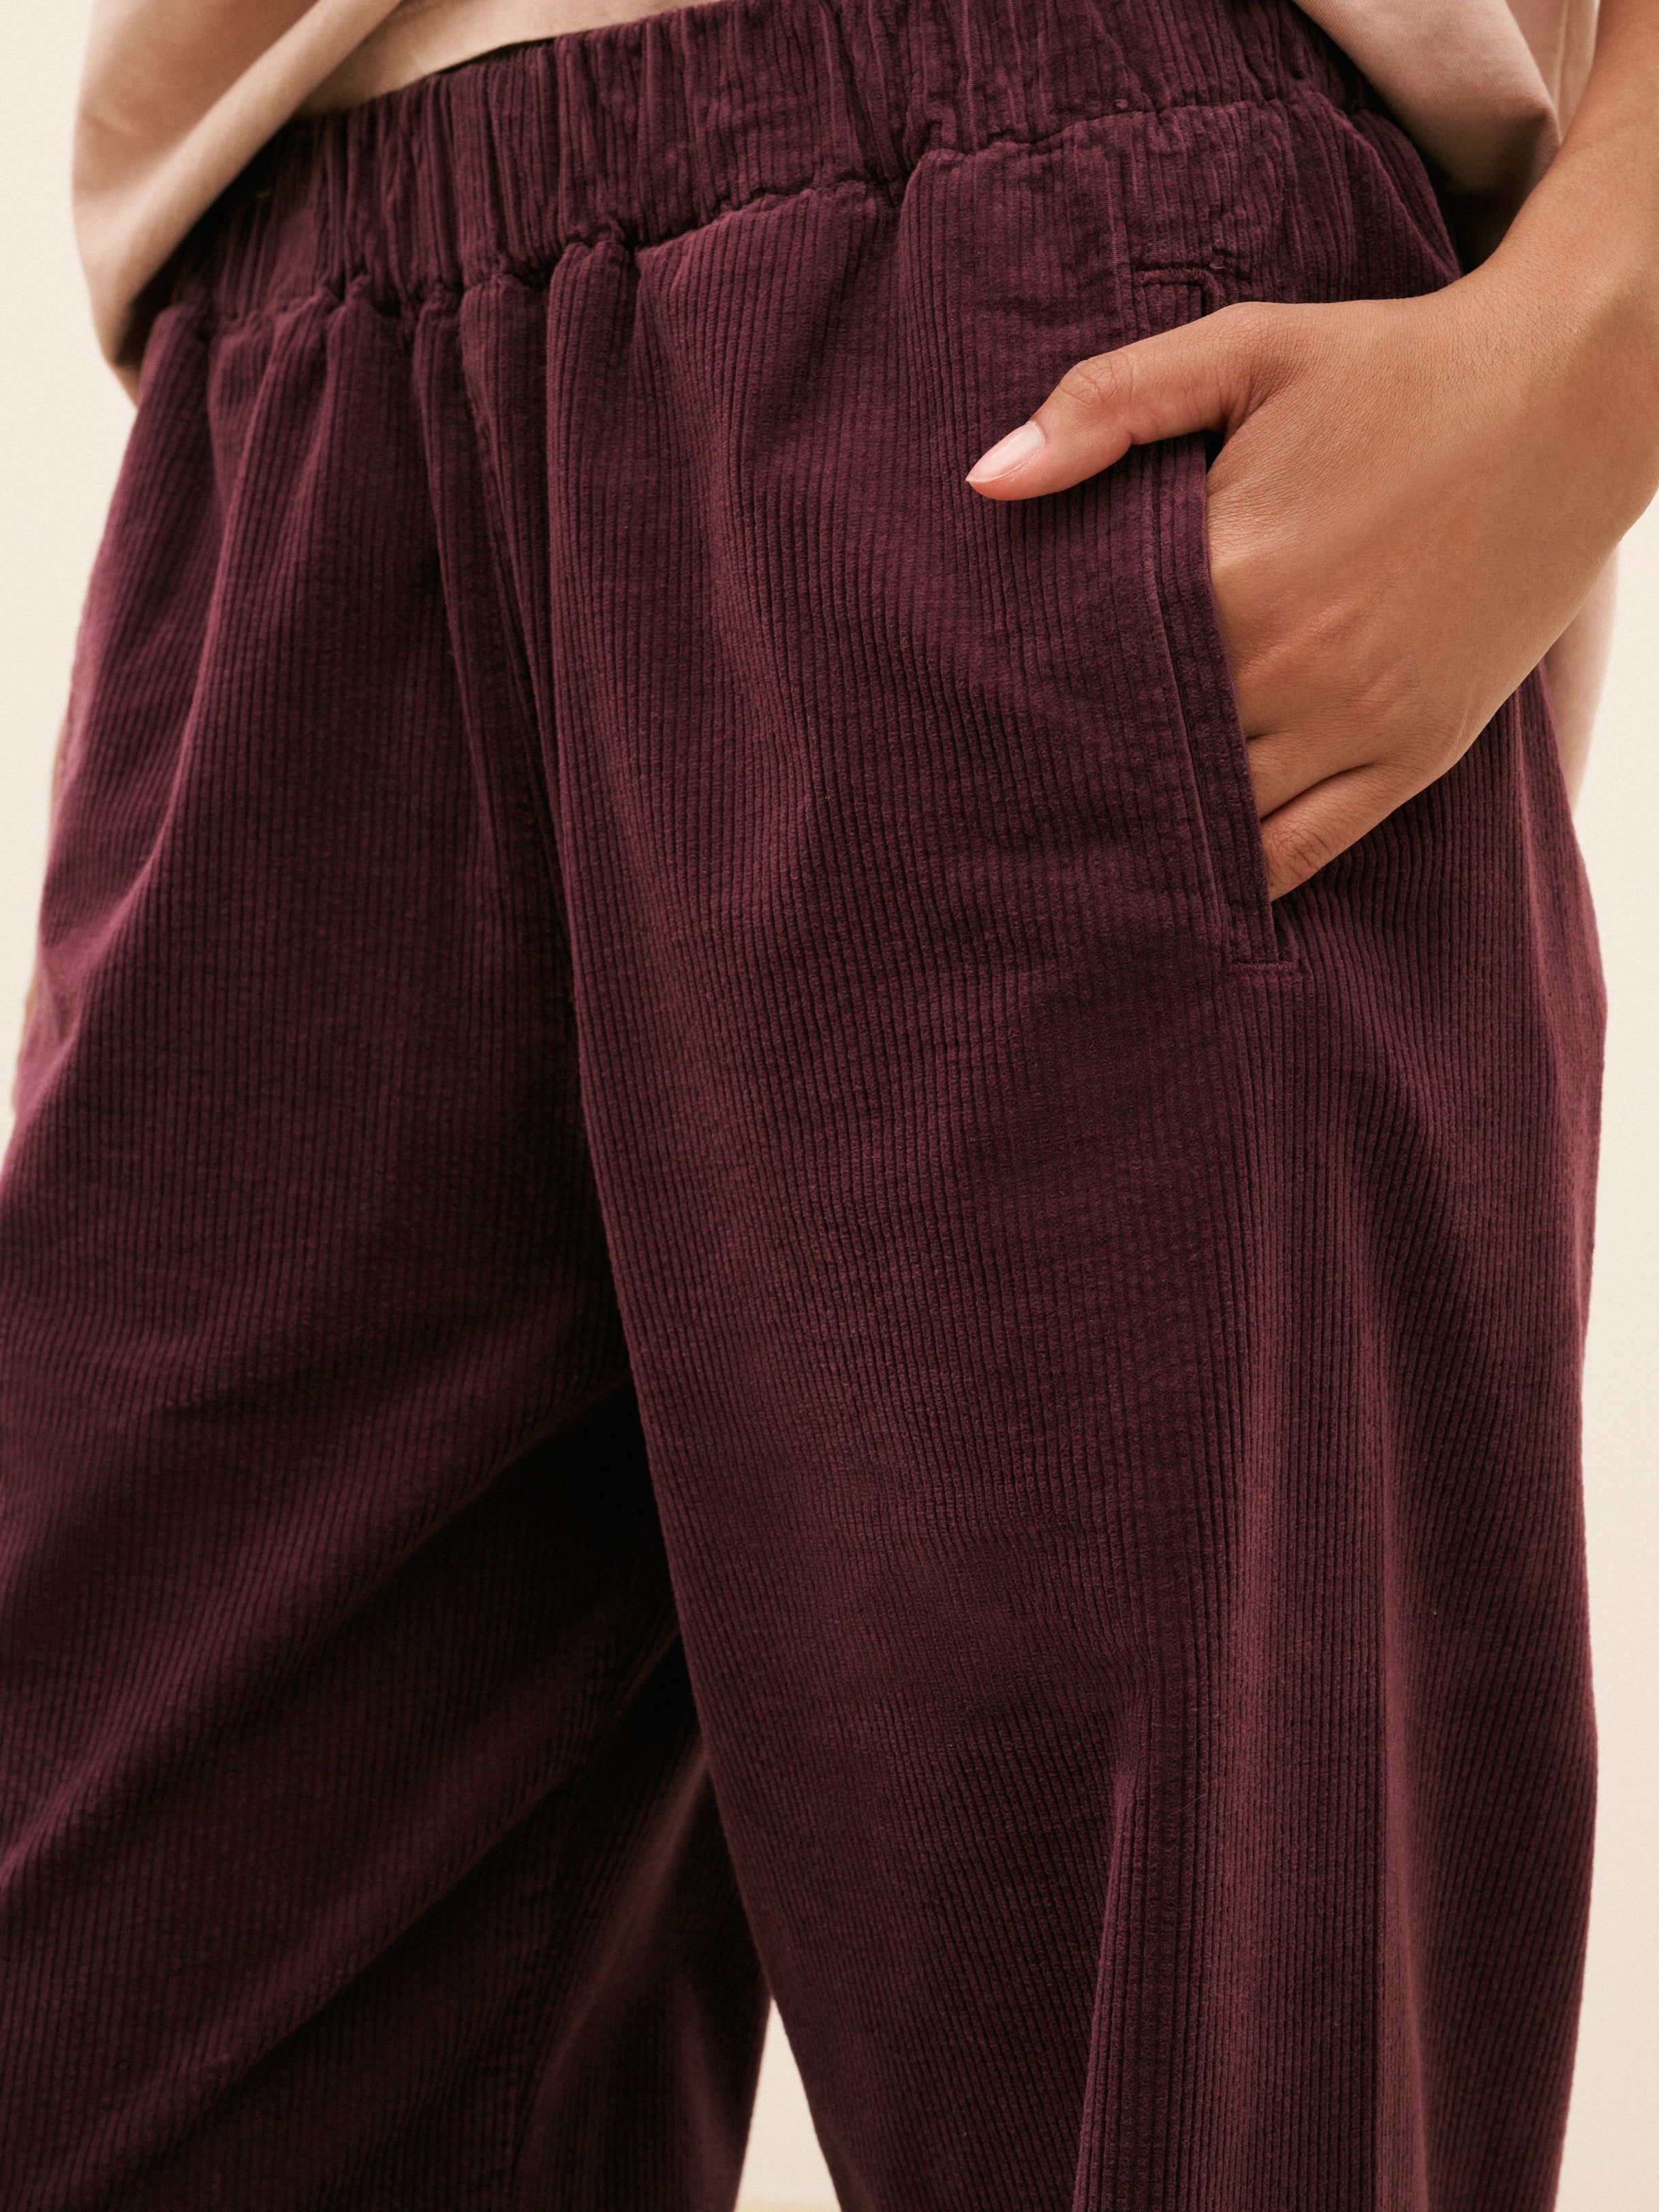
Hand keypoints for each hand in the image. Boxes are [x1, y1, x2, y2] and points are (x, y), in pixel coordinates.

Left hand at [965, 237, 1658, 899]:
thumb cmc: (1395, 365)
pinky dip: (1240, 874)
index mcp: (1234, 573)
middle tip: (1013, 791)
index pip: (1093, 671)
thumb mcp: (1246, 348)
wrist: (1573, 391)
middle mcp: (1291, 667)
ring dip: (1154, 831)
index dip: (1037, 694)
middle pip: (1146, 755)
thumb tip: (985, 480)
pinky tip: (1187, 873)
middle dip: (1084, 770)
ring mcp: (1357, 724)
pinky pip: (1302, 852)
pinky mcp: (1411, 756)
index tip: (988, 711)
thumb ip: (1108, 404)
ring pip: (1217, 822)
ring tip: (1087, 836)